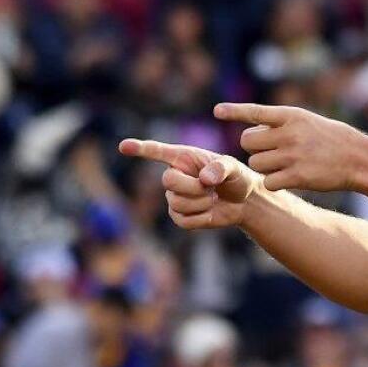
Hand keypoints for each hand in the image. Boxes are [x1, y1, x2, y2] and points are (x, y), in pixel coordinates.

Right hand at [117, 138, 260, 229]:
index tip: (123, 146)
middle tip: (210, 187)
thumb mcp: (234, 168)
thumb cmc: (237, 178)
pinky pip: (183, 220)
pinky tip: (210, 211)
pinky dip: (201, 218)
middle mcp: (175, 175)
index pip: (157, 151)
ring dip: (201, 203)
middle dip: (192, 187)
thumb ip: (221, 168)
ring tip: (213, 198)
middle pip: (167, 181)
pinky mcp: (179, 216)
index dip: (140, 148)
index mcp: (184, 157)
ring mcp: (175, 196)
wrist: (244, 202)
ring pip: (176, 203)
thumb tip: (204, 178)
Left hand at [214, 103, 367, 191]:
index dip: (235, 111)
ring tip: (283, 164)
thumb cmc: (333, 139)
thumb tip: (252, 130)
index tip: (217, 110)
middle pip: (248, 142)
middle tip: (269, 151)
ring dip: (264, 167)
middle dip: (254, 148)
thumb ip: (282, 124)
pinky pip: (268, 182)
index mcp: (292, 116)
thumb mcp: (308, 122)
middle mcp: (290, 133)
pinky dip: (274, 182)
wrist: (360, 159)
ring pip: (256, 163)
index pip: (256, 112)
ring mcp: (293, 156)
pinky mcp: (298, 177)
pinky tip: (288, 179)